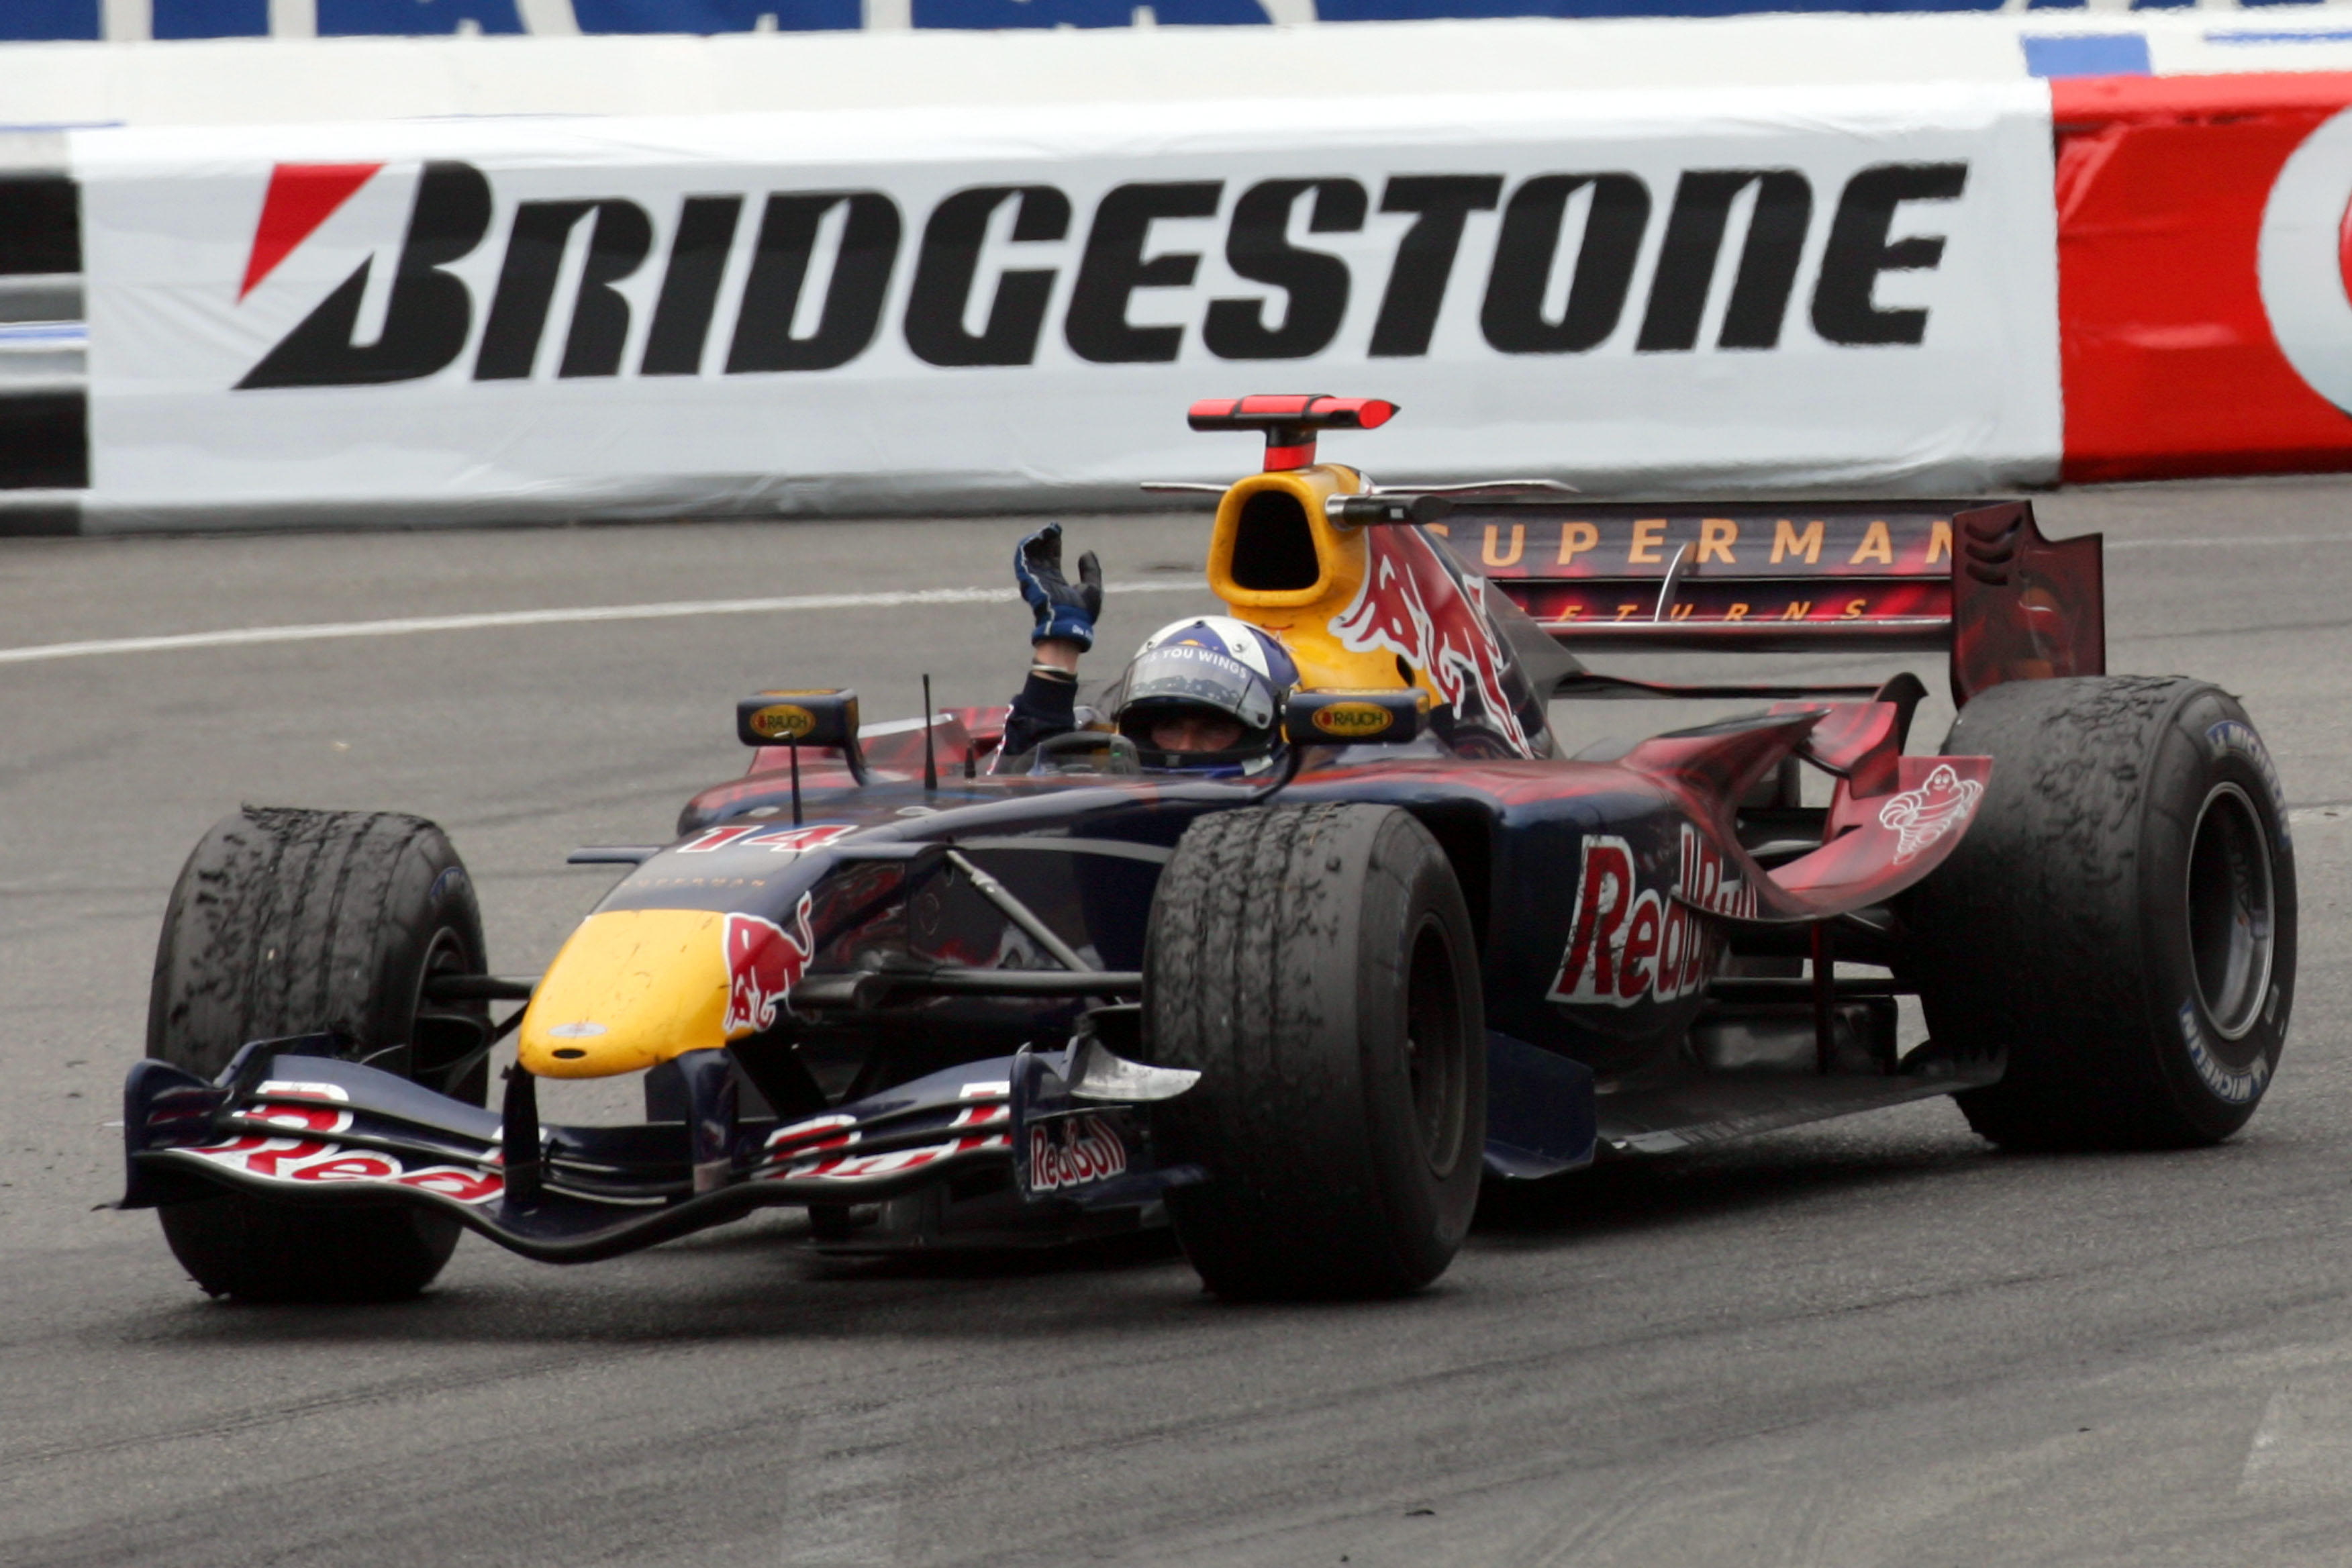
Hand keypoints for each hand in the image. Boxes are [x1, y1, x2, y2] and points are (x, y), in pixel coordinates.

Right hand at [1013, 523, 1102, 650]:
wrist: (1071, 624)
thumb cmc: (1082, 612)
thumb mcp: (1092, 587)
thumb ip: (1091, 570)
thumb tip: (1087, 553)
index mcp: (1056, 583)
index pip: (1052, 560)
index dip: (1054, 545)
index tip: (1057, 532)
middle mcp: (1044, 581)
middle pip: (1040, 555)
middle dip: (1044, 540)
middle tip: (1052, 528)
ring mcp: (1035, 581)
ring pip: (1030, 556)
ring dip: (1036, 541)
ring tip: (1046, 530)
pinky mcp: (1029, 581)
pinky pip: (1023, 561)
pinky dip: (1027, 548)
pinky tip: (1036, 537)